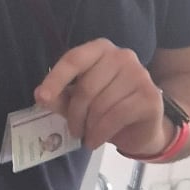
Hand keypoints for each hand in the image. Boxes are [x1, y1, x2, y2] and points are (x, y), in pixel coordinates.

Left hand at [34, 41, 168, 157]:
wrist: (141, 128)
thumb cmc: (107, 109)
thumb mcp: (78, 102)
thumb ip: (60, 96)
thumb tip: (40, 95)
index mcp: (101, 49)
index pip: (74, 59)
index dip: (56, 78)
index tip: (43, 98)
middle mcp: (122, 56)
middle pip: (86, 86)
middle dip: (75, 114)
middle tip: (73, 130)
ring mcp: (139, 74)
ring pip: (101, 104)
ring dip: (88, 126)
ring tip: (87, 135)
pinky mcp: (149, 96)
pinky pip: (115, 116)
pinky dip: (100, 132)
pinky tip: (96, 140)